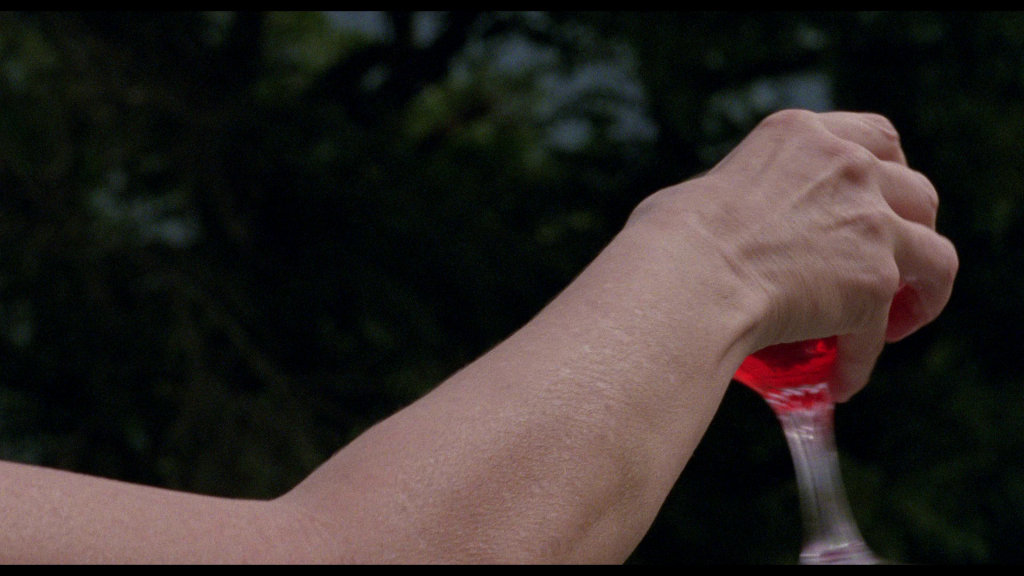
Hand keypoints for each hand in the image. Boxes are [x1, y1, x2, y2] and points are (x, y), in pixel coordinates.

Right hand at [626, 110, 957, 400]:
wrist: (686, 281)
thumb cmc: (670, 243)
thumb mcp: (706, 191)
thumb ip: (740, 201)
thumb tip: (728, 236)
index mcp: (802, 136)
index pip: (876, 137)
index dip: (888, 173)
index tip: (878, 203)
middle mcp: (847, 168)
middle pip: (917, 193)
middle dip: (910, 232)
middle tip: (887, 269)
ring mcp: (870, 223)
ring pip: (936, 258)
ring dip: (922, 293)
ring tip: (893, 325)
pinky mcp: (875, 281)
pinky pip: (885, 329)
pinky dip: (862, 357)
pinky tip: (839, 381)